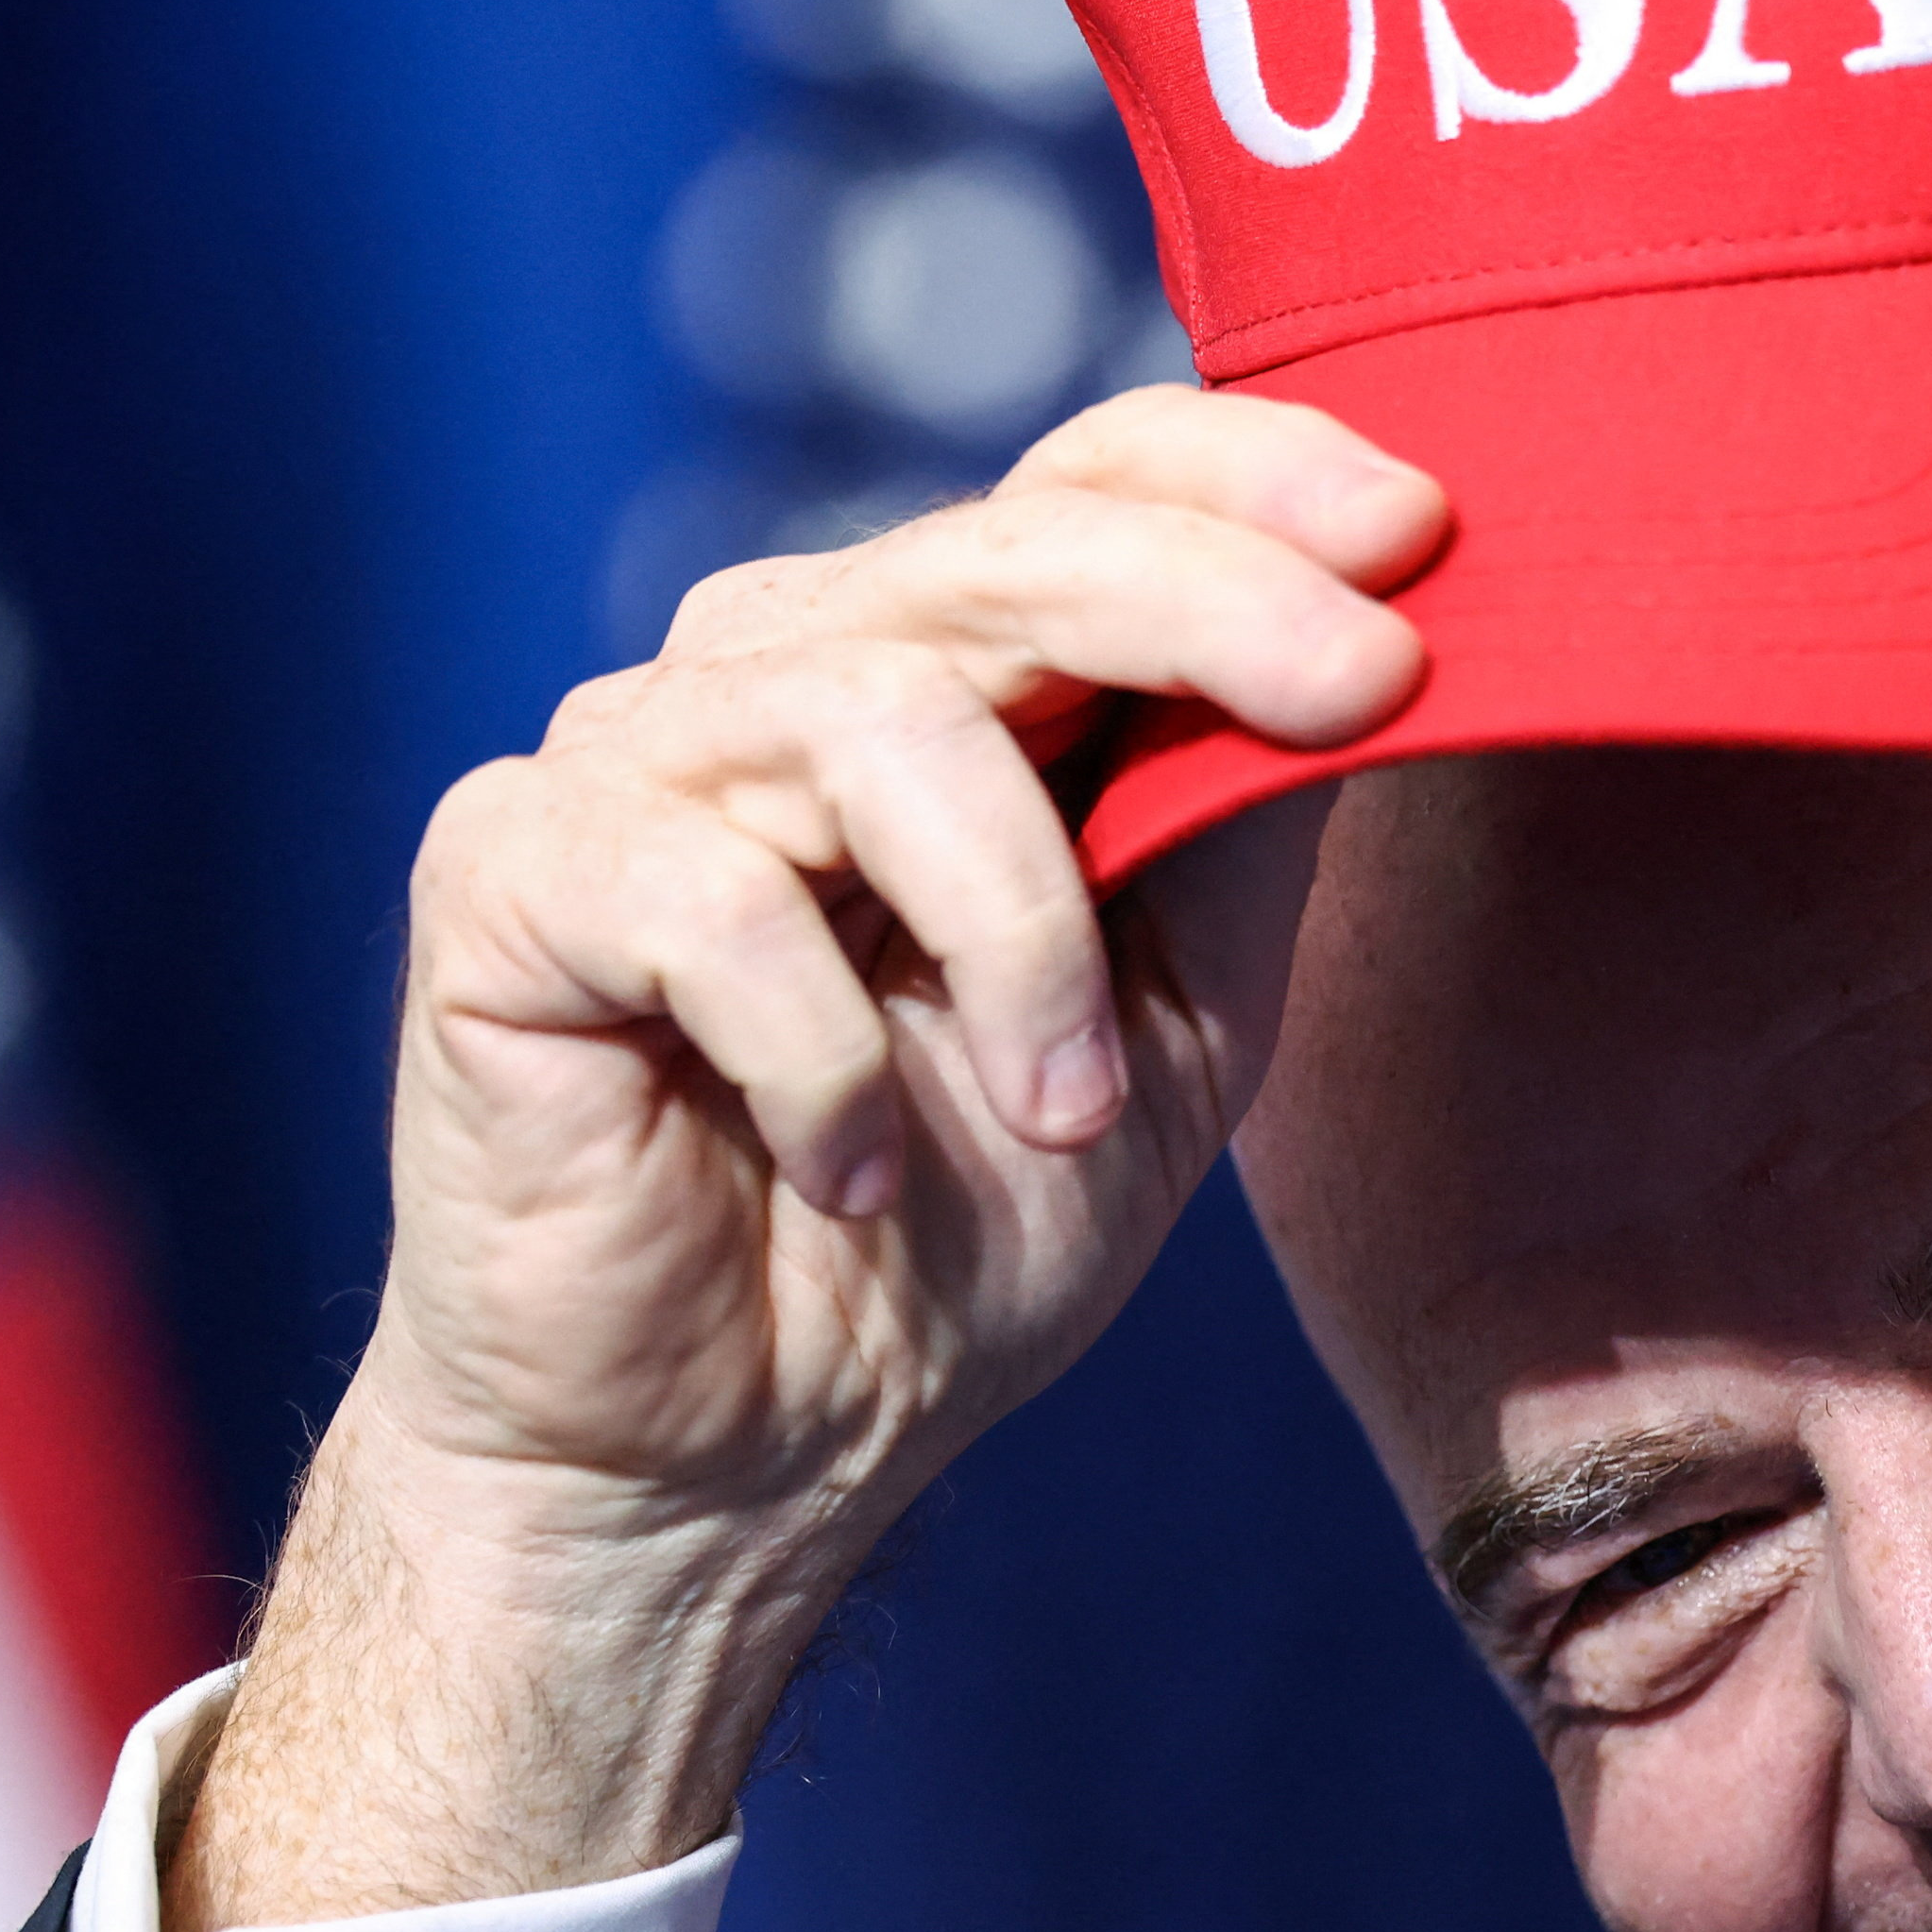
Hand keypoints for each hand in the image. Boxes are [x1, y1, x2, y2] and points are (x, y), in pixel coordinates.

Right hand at [166, 388, 1444, 1931]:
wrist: (740, 1460)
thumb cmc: (960, 1230)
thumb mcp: (1182, 1011)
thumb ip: (1250, 815)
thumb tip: (1405, 635)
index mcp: (949, 676)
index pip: (1092, 478)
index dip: (1256, 470)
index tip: (1426, 532)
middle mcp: (782, 670)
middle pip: (1004, 551)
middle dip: (1212, 607)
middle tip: (1365, 688)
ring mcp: (630, 755)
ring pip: (873, 714)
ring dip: (1021, 926)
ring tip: (1060, 1112)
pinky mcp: (505, 871)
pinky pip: (701, 890)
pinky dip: (817, 1048)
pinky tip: (842, 1171)